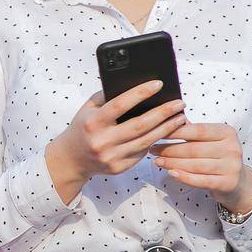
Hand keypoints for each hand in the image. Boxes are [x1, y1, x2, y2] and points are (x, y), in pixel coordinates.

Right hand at [50, 80, 188, 189]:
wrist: (71, 159)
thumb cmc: (83, 128)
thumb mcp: (88, 109)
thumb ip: (107, 97)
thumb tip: (136, 85)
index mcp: (93, 123)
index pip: (120, 105)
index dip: (140, 93)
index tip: (158, 84)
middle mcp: (102, 141)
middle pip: (140, 125)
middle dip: (163, 113)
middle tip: (179, 103)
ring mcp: (111, 156)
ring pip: (146, 141)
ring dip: (167, 128)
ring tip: (180, 117)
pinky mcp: (119, 167)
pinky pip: (142, 153)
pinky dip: (155, 141)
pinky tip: (165, 132)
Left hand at [152, 121, 251, 212]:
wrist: (237, 181)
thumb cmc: (217, 156)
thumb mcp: (210, 140)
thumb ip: (193, 131)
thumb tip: (172, 119)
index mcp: (227, 132)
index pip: (198, 130)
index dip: (176, 131)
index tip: (158, 132)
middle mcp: (232, 148)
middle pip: (194, 149)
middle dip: (170, 149)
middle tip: (152, 149)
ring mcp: (232, 166)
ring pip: (195, 165)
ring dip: (173, 163)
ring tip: (157, 161)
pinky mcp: (228, 183)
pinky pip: (202, 180)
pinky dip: (185, 177)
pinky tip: (171, 173)